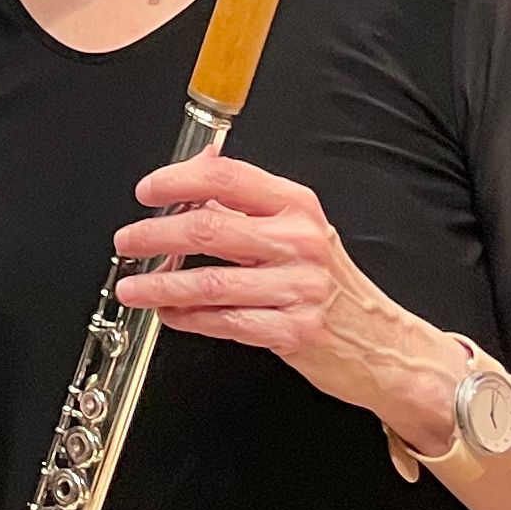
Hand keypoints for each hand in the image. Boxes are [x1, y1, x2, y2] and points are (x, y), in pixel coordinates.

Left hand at [111, 154, 452, 430]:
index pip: (226, 178)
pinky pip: (225, 321)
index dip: (177, 180)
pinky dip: (188, 318)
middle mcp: (299, 242)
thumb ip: (245, 202)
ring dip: (160, 284)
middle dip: (154, 236)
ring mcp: (297, 288)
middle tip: (127, 241)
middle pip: (207, 229)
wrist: (383, 344)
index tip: (147, 191)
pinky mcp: (293, 331)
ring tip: (134, 287)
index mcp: (296, 206)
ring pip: (208, 282)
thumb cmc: (332, 283)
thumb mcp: (297, 228)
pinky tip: (170, 315)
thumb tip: (195, 165)